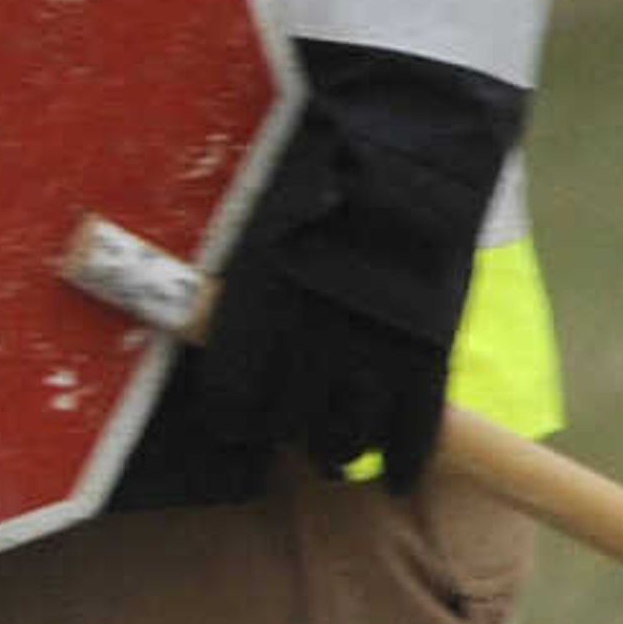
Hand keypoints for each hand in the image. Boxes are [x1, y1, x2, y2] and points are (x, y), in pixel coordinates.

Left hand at [192, 106, 480, 491]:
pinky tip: (392, 479)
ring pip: (346, 438)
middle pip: (286, 424)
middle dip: (281, 433)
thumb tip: (191, 319)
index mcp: (257, 302)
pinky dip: (401, 462)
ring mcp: (374, 347)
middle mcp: (311, 335)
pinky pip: (415, 432)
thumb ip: (232, 279)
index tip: (233, 420)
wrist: (402, 144)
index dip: (230, 417)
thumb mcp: (251, 219)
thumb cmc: (308, 167)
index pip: (232, 397)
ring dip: (334, 452)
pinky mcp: (431, 351)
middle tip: (283, 430)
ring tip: (330, 452)